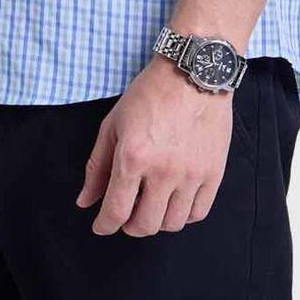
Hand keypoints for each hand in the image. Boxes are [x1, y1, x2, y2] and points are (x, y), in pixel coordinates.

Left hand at [75, 55, 234, 234]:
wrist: (192, 73)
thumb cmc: (150, 94)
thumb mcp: (113, 125)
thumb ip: (97, 167)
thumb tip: (85, 201)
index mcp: (133, 157)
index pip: (116, 211)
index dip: (104, 225)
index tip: (102, 226)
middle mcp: (163, 171)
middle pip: (145, 225)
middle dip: (130, 226)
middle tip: (127, 212)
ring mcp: (191, 174)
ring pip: (172, 224)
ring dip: (157, 221)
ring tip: (151, 203)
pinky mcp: (214, 173)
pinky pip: (198, 213)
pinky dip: (183, 215)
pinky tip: (174, 200)